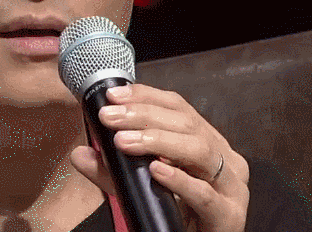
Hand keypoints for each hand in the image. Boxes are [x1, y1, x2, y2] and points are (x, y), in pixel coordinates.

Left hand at [70, 84, 249, 231]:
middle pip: (186, 123)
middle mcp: (224, 158)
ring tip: (125, 141)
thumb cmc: (176, 216)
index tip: (113, 95)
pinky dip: (180, 180)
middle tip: (110, 117)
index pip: (177, 107)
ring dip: (158, 141)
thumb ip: (112, 172)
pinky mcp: (229, 214)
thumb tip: (79, 154)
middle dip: (143, 115)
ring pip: (199, 150)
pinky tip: (157, 171)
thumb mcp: (139, 188)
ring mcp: (231, 186)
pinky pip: (205, 194)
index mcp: (206, 142)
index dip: (145, 96)